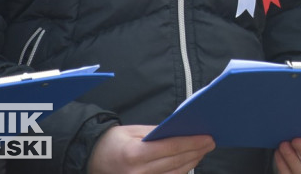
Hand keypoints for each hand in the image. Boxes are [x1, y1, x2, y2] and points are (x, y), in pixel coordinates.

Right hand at [87, 124, 214, 173]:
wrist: (91, 159)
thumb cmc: (113, 142)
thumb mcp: (132, 131)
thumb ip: (156, 132)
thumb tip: (182, 131)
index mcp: (134, 154)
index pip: (170, 148)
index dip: (191, 143)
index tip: (207, 137)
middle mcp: (137, 173)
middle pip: (175, 163)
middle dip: (195, 152)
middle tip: (210, 142)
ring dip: (191, 163)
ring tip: (202, 151)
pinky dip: (179, 172)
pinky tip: (188, 163)